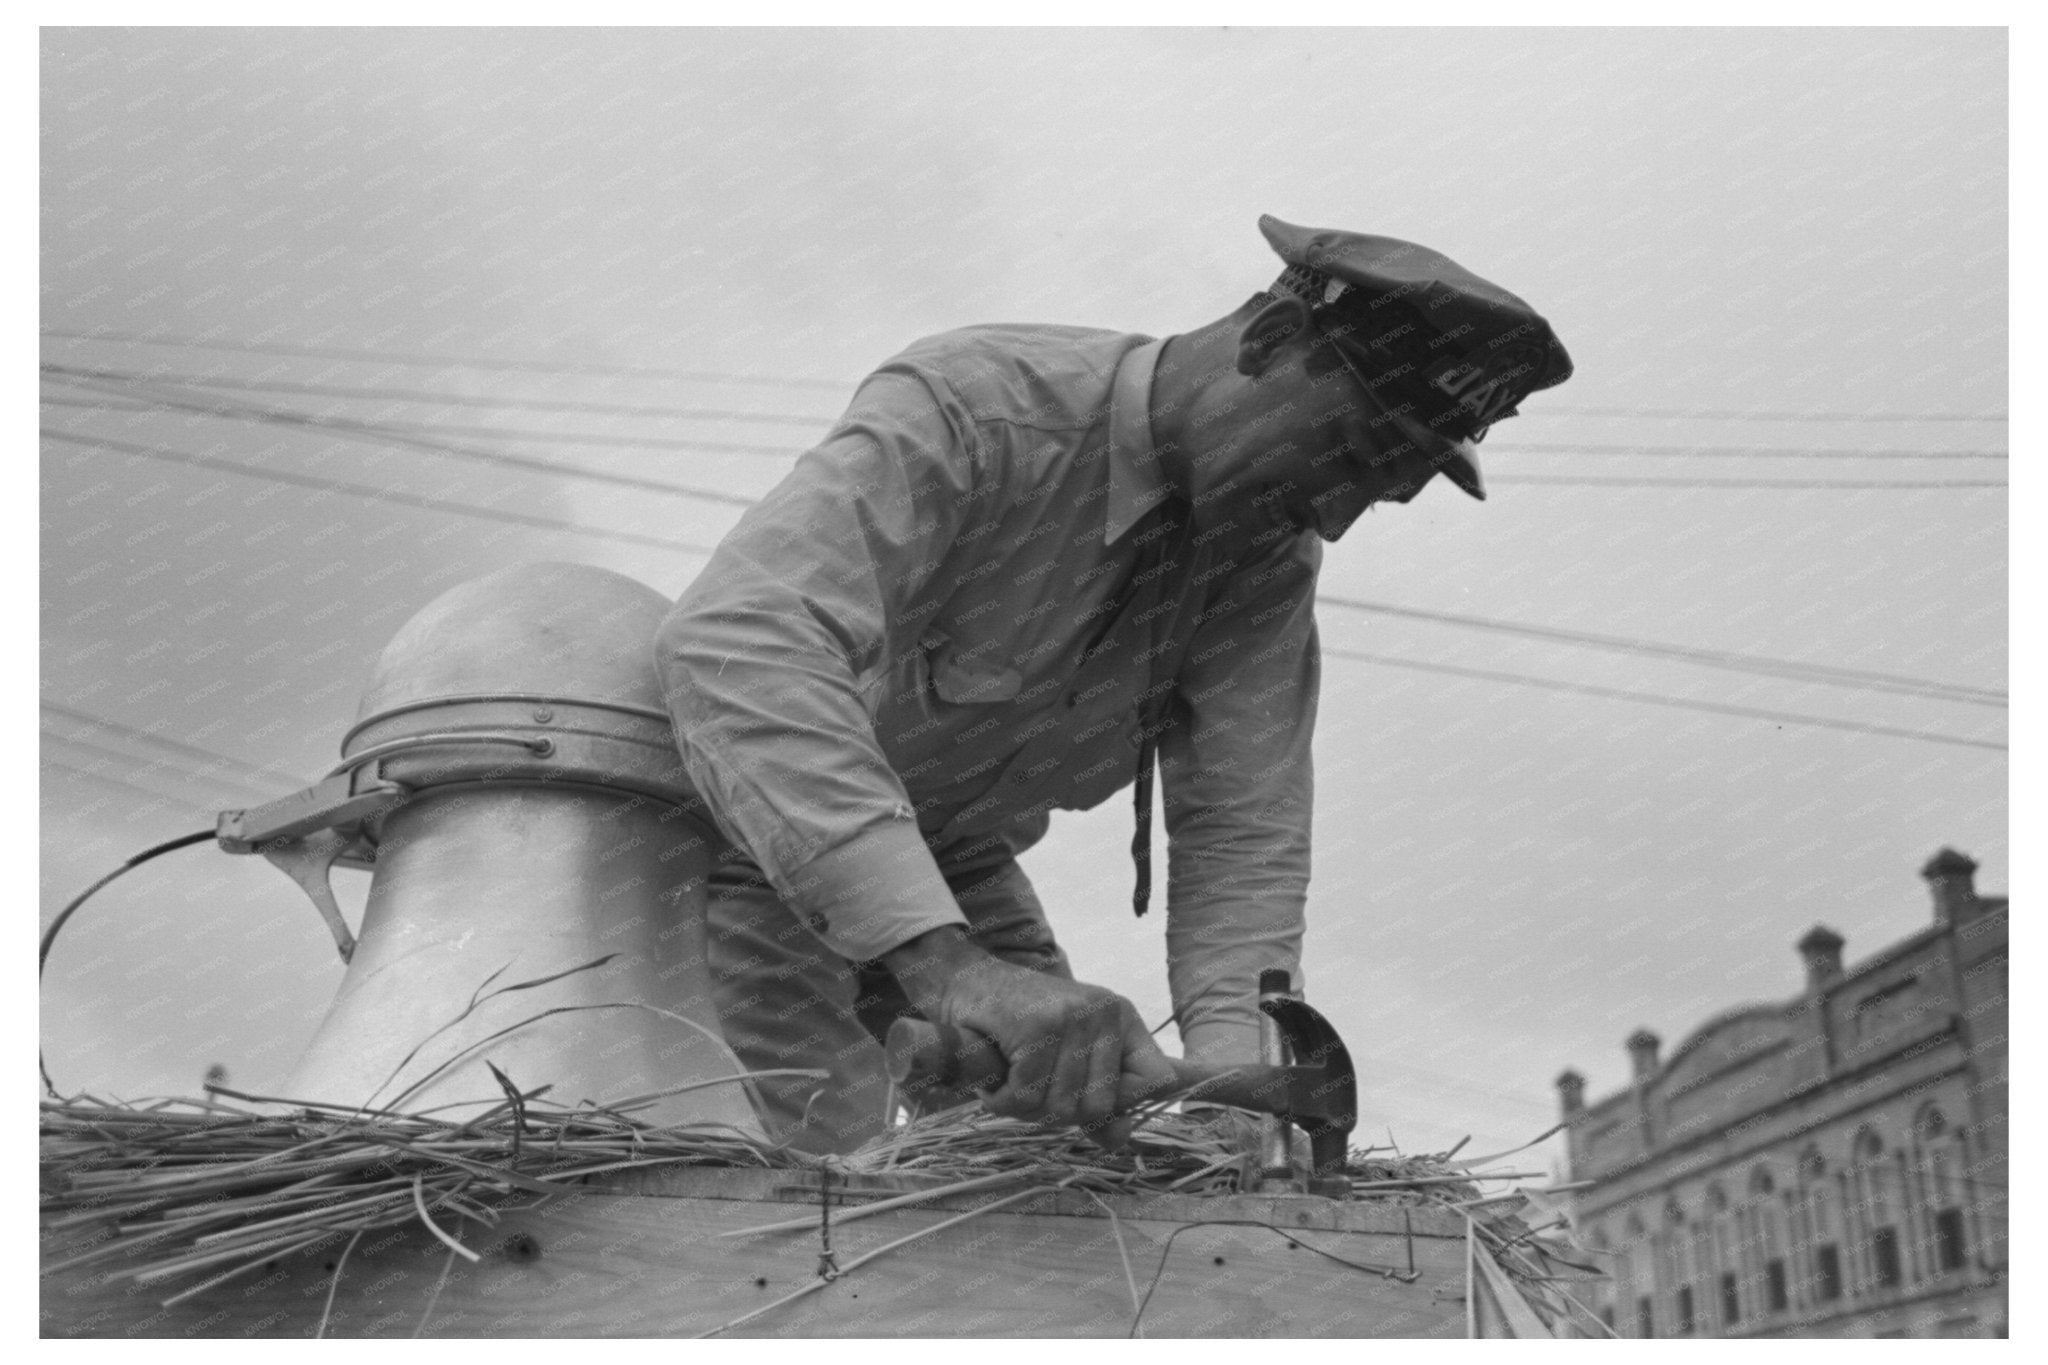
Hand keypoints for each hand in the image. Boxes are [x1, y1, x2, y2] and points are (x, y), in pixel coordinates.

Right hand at [881, 927, 1177, 1131]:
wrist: (964, 981)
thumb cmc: (1018, 1024)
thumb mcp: (1068, 1056)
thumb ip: (1098, 1096)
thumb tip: (1120, 1138)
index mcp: (1122, 1018)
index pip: (1158, 1079)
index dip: (1126, 1107)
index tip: (1092, 1110)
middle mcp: (1104, 1013)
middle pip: (1098, 1108)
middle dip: (1057, 1112)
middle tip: (1031, 1086)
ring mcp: (1071, 1017)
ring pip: (1060, 1108)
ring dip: (1024, 1107)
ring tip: (1012, 1075)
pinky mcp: (1035, 1027)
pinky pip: (1025, 1099)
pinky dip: (1001, 1101)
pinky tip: (996, 1077)